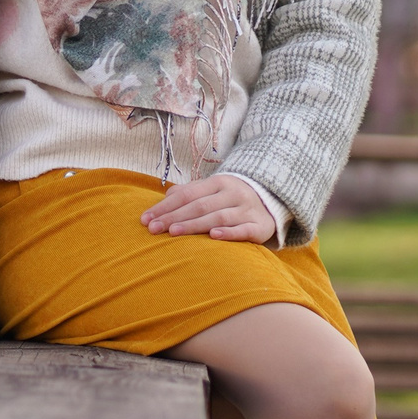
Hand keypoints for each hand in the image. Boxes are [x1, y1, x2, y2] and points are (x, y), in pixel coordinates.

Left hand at [141, 174, 274, 242]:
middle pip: (199, 205)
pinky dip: (229, 233)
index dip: (165, 207)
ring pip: (218, 216)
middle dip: (174, 217)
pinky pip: (243, 230)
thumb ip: (188, 193)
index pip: (186, 194)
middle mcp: (233, 193)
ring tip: (173, 233)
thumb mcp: (211, 191)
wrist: (272, 200)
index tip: (145, 219)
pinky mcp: (260, 226)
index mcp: (217, 182)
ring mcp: (247, 209)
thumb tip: (164, 198)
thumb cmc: (230, 198)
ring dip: (194, 225)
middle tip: (153, 229)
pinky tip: (213, 236)